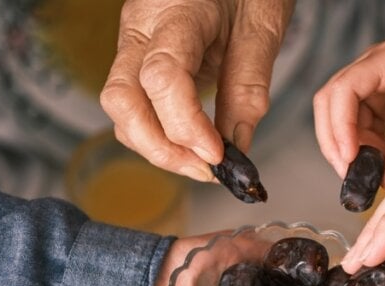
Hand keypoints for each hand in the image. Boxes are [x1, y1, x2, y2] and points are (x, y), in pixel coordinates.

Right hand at [101, 0, 293, 181]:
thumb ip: (249, 85)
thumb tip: (238, 146)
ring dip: (159, 147)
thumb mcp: (262, 25)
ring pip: (122, 110)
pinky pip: (136, 106)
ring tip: (205, 164)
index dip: (186, 125)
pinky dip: (160, 135)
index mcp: (176, 12)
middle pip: (122, 99)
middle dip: (160, 147)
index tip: (218, 154)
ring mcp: (133, 43)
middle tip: (207, 170)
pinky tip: (194, 147)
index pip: (162, 76)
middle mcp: (141, 28)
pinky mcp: (138, 58)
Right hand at [313, 35, 384, 186]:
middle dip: (336, 140)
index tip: (349, 158)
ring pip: (345, 117)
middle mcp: (375, 67)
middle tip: (349, 173)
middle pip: (332, 102)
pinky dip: (368, 145)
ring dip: (353, 147)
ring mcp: (378, 82)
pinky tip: (384, 161)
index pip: (343, 90)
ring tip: (373, 171)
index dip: (339, 127)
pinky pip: (364, 124)